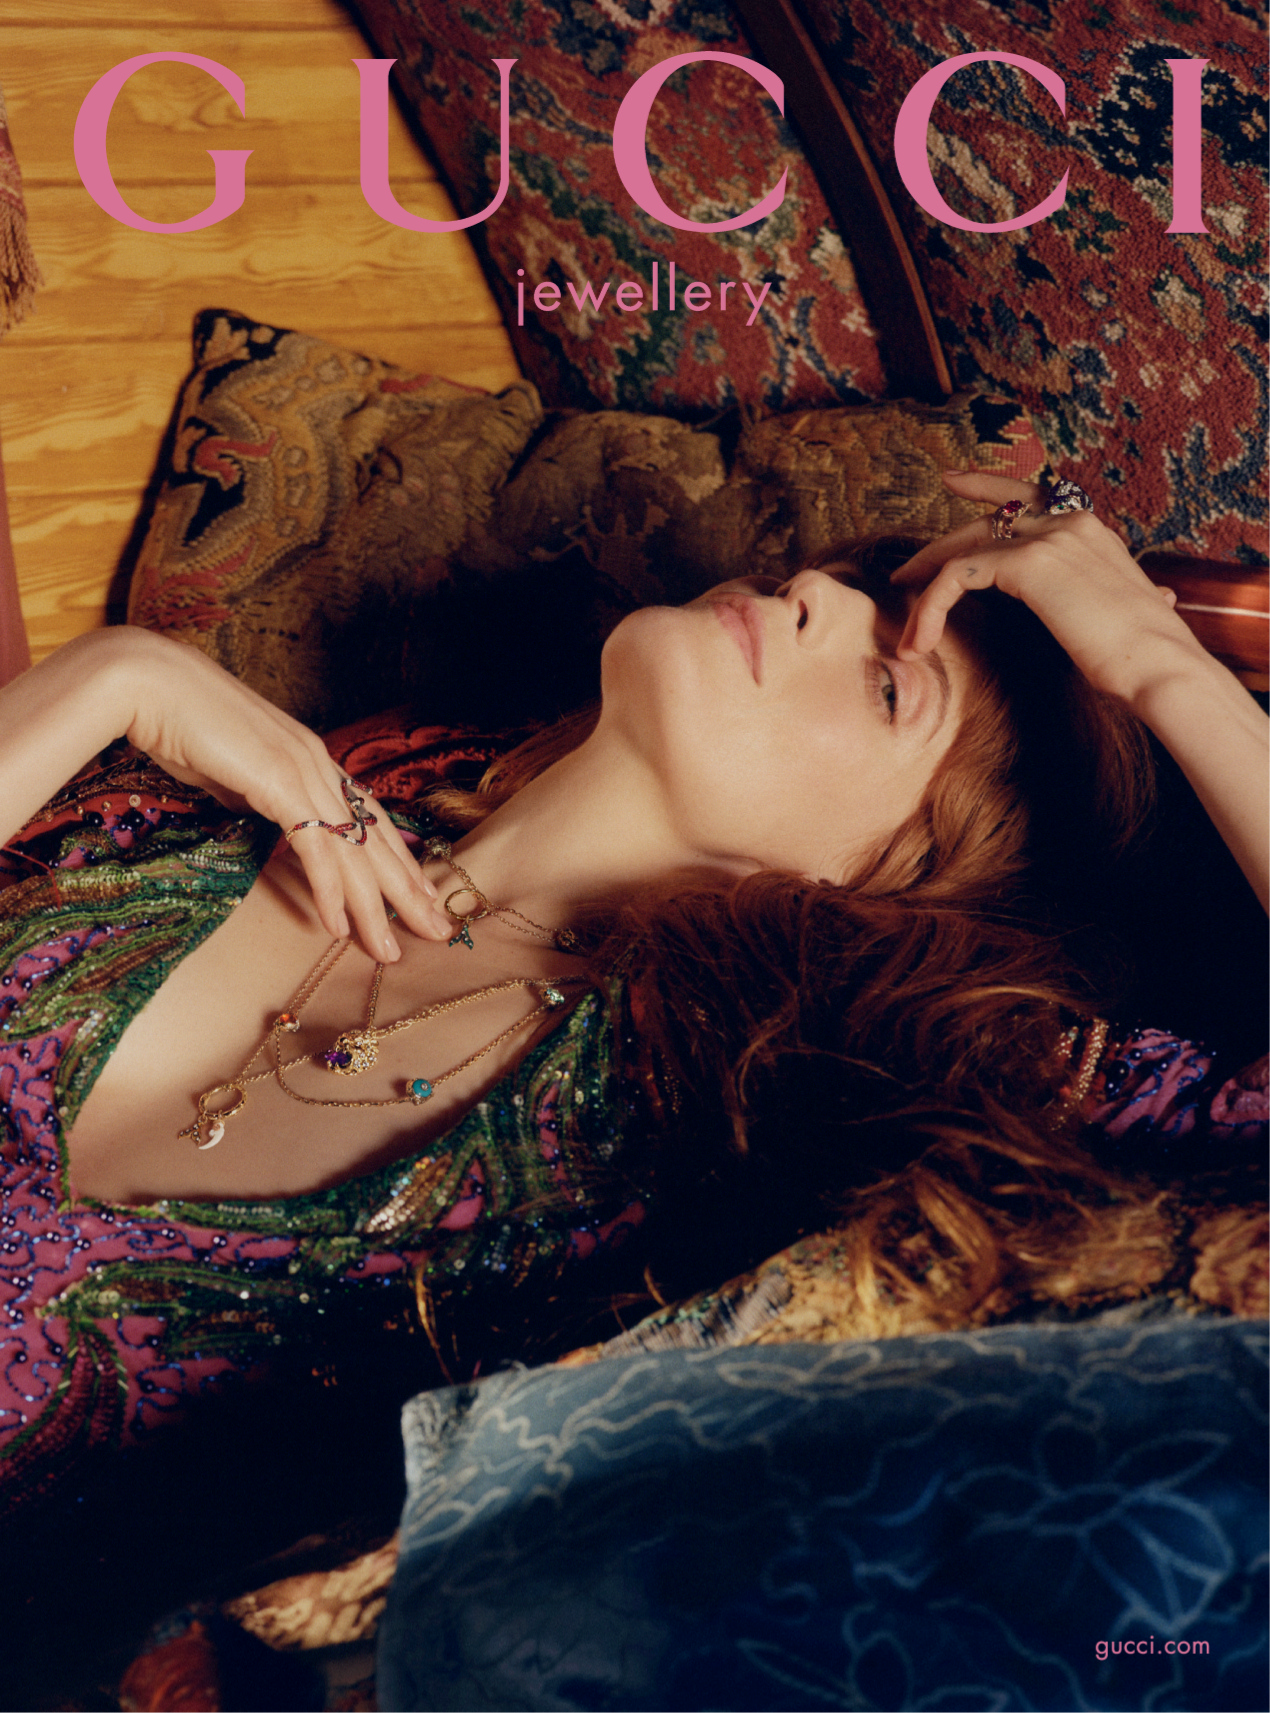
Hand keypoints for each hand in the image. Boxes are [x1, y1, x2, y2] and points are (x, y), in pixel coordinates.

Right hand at [120, 630, 453, 958]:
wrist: (149, 682)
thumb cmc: (182, 725)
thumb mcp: (233, 774)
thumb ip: (259, 799)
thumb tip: (268, 822)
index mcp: (313, 759)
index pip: (370, 819)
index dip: (398, 860)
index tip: (420, 896)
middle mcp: (318, 764)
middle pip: (377, 839)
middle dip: (409, 891)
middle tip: (438, 932)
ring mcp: (302, 771)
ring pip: (352, 852)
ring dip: (374, 906)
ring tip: (389, 949)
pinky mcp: (277, 782)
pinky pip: (313, 847)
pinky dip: (329, 889)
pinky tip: (339, 925)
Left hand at [891, 472, 1197, 707]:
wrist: (1162, 665)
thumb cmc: (1148, 654)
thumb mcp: (1137, 613)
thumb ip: (1133, 597)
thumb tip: (1161, 599)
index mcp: (1091, 531)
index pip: (1030, 495)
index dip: (988, 485)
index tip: (953, 481)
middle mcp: (1070, 523)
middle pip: (986, 519)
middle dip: (939, 546)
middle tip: (904, 574)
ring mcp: (1050, 537)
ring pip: (963, 550)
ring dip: (927, 590)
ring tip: (909, 635)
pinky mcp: (1030, 563)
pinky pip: (958, 575)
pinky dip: (932, 607)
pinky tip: (922, 640)